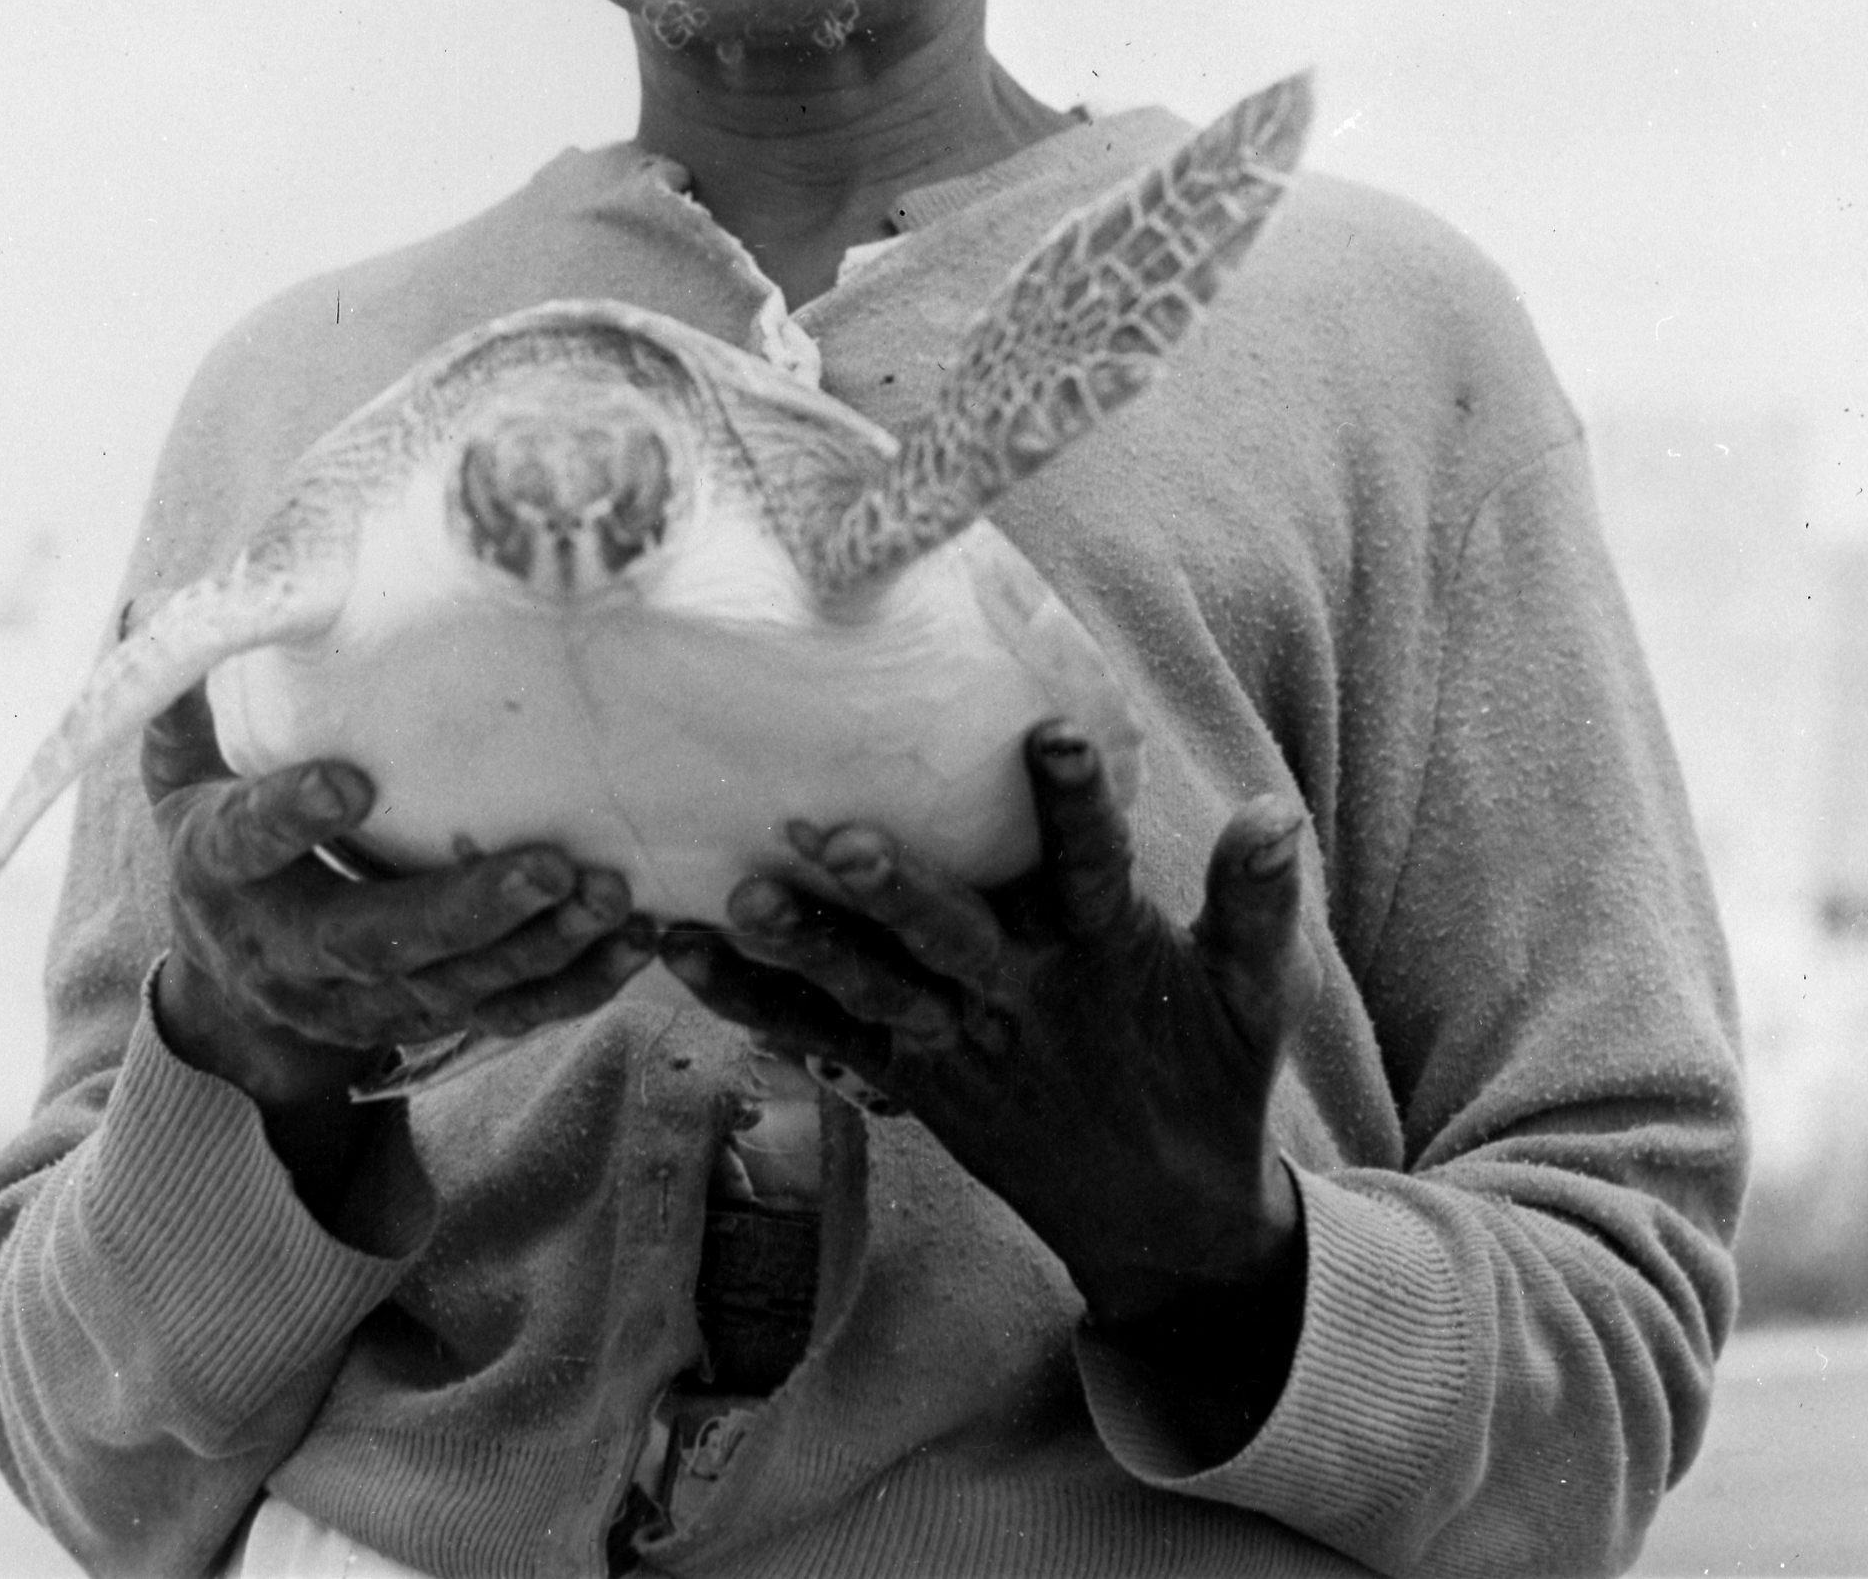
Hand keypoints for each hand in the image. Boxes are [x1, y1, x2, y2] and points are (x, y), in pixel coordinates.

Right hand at [143, 687, 656, 1124]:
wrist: (231, 981)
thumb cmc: (223, 828)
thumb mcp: (183, 765)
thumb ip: (185, 691)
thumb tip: (155, 599)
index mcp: (220, 869)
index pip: (249, 843)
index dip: (292, 816)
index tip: (350, 780)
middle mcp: (285, 948)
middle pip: (374, 939)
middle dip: (465, 908)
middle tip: (550, 863)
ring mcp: (356, 997)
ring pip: (450, 987)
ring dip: (536, 948)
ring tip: (610, 896)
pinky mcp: (418, 1021)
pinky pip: (498, 1016)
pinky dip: (567, 987)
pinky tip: (632, 945)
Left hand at [657, 723, 1319, 1458]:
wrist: (1161, 1224)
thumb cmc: (1206, 1080)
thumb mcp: (1254, 1000)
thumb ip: (1254, 902)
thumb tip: (1278, 810)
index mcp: (1109, 959)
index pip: (1093, 868)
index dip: (1074, 804)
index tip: (1048, 732)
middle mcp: (1024, 998)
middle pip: (953, 936)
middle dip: (892, 886)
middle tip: (826, 832)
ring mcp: (960, 1043)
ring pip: (874, 990)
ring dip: (805, 945)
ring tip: (736, 897)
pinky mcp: (911, 1076)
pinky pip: (823, 1037)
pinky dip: (752, 999)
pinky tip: (679, 952)